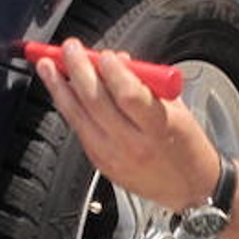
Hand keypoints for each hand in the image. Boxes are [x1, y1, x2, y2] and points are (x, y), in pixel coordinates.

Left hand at [34, 39, 221, 211]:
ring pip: (78, 116)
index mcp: (158, 128)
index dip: (112, 72)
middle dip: (79, 70)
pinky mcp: (101, 163)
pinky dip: (68, 107)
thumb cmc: (187, 146)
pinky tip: (61, 91)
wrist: (190, 189)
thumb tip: (119, 61)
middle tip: (70, 49)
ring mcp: (113, 156)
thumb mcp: (177, 109)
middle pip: (96, 102)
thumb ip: (147, 84)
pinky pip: (79, 129)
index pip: (128, 95)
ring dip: (60, 88)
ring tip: (48, 66)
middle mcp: (133, 144)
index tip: (105, 54)